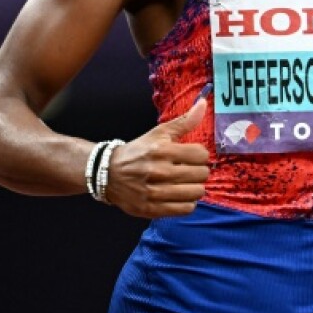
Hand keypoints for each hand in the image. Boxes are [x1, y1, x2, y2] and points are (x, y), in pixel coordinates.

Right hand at [105, 98, 210, 218]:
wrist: (108, 172)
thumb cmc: (138, 151)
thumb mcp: (158, 133)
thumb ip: (184, 122)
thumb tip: (203, 104)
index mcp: (161, 150)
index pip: (201, 155)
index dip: (199, 155)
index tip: (192, 156)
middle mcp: (158, 171)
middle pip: (201, 175)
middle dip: (198, 172)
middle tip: (188, 170)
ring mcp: (154, 192)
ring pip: (196, 193)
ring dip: (194, 188)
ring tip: (185, 183)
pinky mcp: (151, 208)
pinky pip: (185, 209)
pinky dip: (187, 203)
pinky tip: (179, 195)